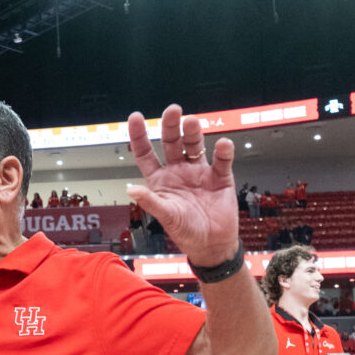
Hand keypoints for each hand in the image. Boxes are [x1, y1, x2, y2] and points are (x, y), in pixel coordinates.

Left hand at [127, 104, 238, 266]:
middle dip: (171, 126)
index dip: (139, 135)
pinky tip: (222, 145)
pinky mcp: (220, 176)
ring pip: (195, 145)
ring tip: (192, 121)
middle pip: (172, 142)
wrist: (213, 244)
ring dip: (193, 132)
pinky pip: (222, 160)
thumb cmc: (186, 232)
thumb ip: (151, 202)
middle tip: (172, 110)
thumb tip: (131, 189)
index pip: (145, 152)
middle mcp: (178, 170)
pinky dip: (223, 151)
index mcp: (159, 179)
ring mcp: (199, 171)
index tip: (135, 117)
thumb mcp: (166, 216)